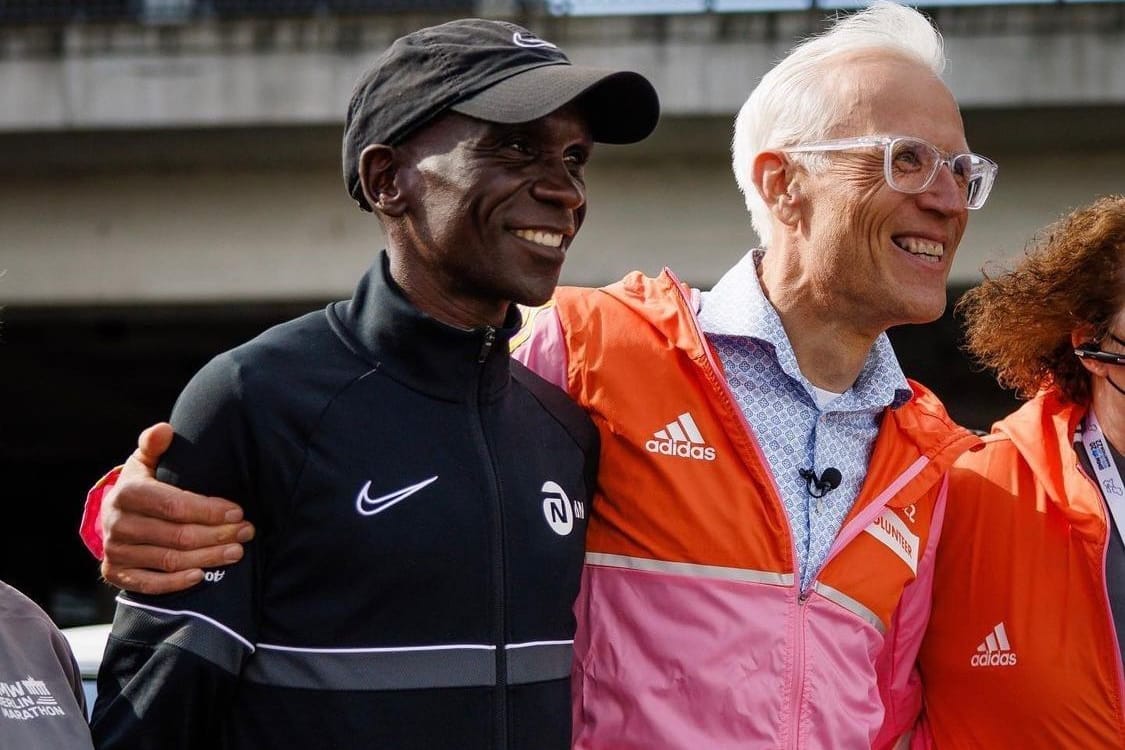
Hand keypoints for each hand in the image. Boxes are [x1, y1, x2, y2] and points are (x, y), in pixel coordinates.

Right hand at [100, 423, 254, 594]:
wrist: (111, 515)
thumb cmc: (141, 485)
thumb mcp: (145, 461)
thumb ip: (154, 444)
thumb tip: (165, 429)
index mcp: (127, 493)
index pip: (175, 505)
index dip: (209, 510)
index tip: (238, 511)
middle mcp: (117, 524)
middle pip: (177, 535)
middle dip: (217, 534)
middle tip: (246, 532)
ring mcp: (115, 551)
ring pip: (169, 560)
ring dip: (207, 558)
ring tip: (236, 551)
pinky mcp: (115, 573)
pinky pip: (149, 584)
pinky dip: (176, 583)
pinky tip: (201, 575)